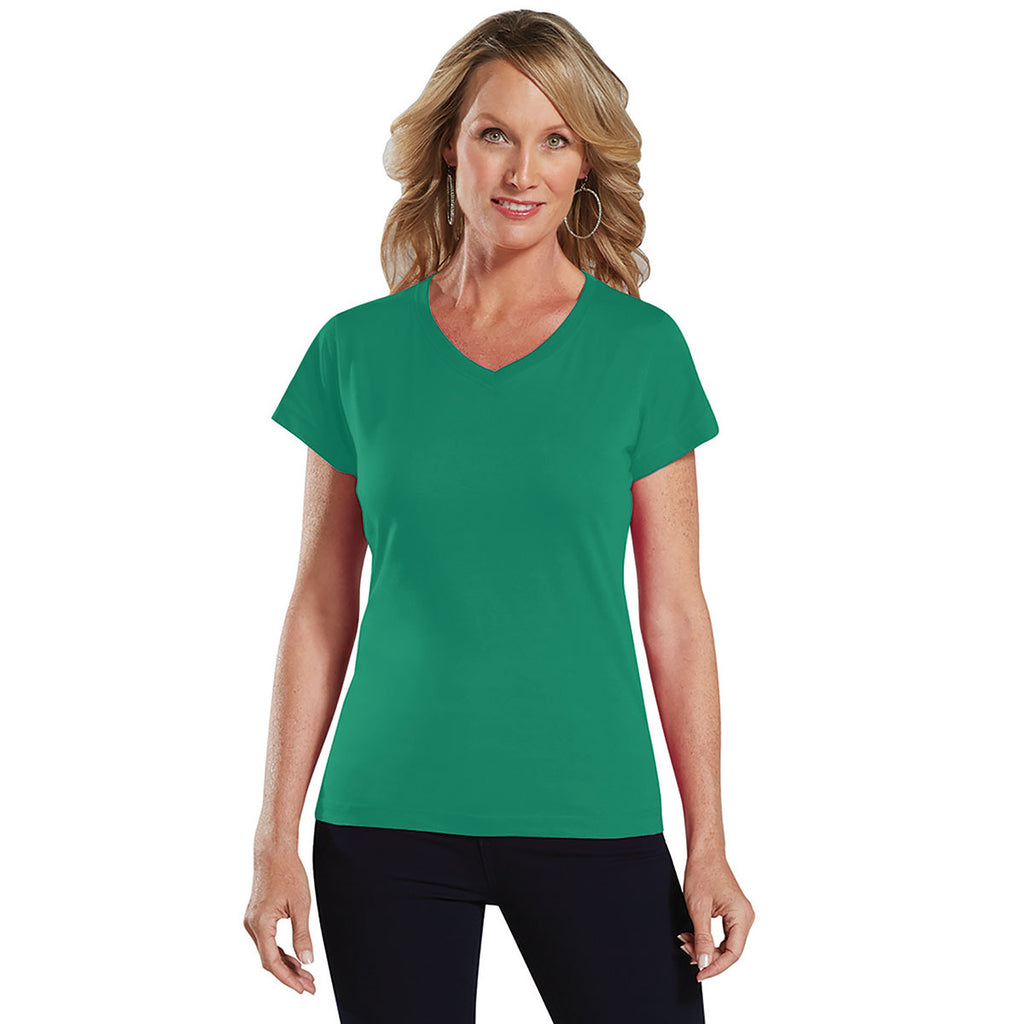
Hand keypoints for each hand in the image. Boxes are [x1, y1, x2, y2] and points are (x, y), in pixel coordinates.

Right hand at [243, 844, 316, 994]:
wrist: (274, 852)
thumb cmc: (288, 873)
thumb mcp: (301, 905)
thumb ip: (302, 935)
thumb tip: (307, 960)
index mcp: (260, 924)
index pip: (272, 962)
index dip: (287, 978)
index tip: (302, 988)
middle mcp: (251, 925)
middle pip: (269, 960)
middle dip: (290, 975)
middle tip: (310, 985)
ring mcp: (252, 921)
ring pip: (267, 952)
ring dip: (286, 964)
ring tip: (306, 975)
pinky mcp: (256, 917)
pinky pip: (267, 941)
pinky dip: (280, 951)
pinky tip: (294, 959)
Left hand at [676, 848, 753, 982]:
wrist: (704, 853)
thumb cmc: (702, 873)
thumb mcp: (698, 908)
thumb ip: (702, 938)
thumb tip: (704, 963)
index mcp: (742, 916)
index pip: (733, 954)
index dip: (716, 967)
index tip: (700, 974)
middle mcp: (745, 917)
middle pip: (729, 950)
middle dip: (707, 955)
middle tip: (685, 951)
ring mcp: (740, 915)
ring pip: (725, 943)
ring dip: (705, 946)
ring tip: (685, 942)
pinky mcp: (733, 913)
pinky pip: (722, 934)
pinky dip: (707, 937)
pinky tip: (691, 936)